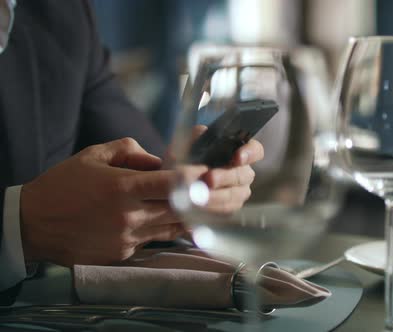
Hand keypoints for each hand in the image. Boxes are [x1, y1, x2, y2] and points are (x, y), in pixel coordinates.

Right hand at [20, 138, 206, 266]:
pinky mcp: (122, 254)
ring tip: (194, 204)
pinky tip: (161, 218)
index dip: (195, 178)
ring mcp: (127, 238)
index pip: (173, 184)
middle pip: (180, 208)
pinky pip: (153, 240)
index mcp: (123, 188)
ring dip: (185, 215)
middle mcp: (129, 216)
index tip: (208, 173)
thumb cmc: (62, 185)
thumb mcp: (93, 155)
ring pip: (171, 227)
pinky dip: (161, 229)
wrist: (31, 224)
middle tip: (209, 189)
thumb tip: (159, 160)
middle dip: (197, 198)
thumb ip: (130, 151)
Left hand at [190, 125, 263, 213]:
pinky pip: (227, 210)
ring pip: (236, 195)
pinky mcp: (230, 208)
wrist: (172, 186)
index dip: (250, 153)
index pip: (255, 150)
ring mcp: (238, 191)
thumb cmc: (183, 162)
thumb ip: (196, 136)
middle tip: (208, 179)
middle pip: (244, 175)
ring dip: (217, 196)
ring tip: (197, 197)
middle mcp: (242, 171)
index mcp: (236, 152)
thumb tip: (203, 132)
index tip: (238, 158)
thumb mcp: (186, 145)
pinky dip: (212, 208)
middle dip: (226, 177)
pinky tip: (198, 207)